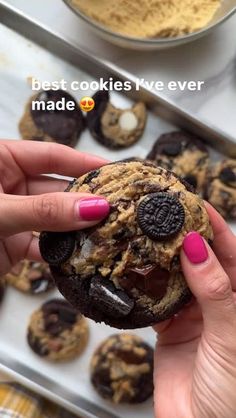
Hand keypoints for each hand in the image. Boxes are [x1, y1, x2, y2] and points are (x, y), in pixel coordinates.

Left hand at [0, 140, 108, 274]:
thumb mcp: (0, 211)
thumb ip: (45, 210)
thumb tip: (93, 207)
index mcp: (2, 161)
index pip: (51, 156)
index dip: (83, 162)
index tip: (114, 170)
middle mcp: (11, 186)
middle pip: (57, 189)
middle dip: (86, 199)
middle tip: (118, 205)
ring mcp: (15, 216)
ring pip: (54, 219)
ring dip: (77, 228)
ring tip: (109, 230)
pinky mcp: (14, 244)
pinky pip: (45, 246)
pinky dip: (62, 252)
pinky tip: (82, 255)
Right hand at [154, 203, 235, 417]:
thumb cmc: (233, 394)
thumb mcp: (231, 337)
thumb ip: (216, 292)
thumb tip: (197, 248)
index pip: (229, 255)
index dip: (214, 229)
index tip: (196, 205)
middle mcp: (218, 304)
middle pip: (199, 261)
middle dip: (184, 237)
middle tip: (166, 214)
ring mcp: (192, 316)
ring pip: (175, 278)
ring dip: (162, 260)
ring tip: (148, 235)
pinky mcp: (168, 329)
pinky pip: (155, 301)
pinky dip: (145, 288)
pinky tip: (136, 273)